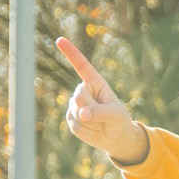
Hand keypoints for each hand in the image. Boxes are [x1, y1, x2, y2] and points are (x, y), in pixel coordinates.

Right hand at [55, 37, 149, 165]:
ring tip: (100, 124)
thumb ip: (100, 112)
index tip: (59, 40)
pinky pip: (75, 126)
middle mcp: (83, 91)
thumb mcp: (116, 116)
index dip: (71, 53)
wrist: (115, 138)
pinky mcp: (71, 118)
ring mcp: (74, 104)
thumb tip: (82, 114)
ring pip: (76, 113)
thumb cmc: (119, 122)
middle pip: (79, 97)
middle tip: (104, 118)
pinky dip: (87, 132)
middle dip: (91, 110)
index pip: (81, 66)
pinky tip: (93, 131)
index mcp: (95, 83)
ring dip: (91, 124)